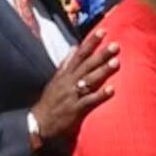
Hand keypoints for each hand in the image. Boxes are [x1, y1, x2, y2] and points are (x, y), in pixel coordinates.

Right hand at [30, 33, 119, 149]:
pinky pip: (89, 101)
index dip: (91, 43)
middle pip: (87, 65)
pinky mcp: (75, 110)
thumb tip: (75, 47)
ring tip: (116, 62)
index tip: (103, 31)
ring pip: (89, 80)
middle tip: (116, 45)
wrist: (39, 123)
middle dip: (101, 54)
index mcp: (66, 74)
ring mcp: (73, 95)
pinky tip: (111, 90)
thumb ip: (67, 62)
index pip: (80, 54)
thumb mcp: (56, 78)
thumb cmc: (50, 101)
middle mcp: (70, 82)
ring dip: (103, 71)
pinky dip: (100, 96)